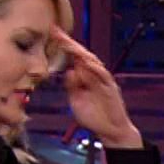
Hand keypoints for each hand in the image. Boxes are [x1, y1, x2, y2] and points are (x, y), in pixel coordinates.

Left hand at [50, 27, 140, 148]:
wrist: (109, 131)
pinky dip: (95, 69)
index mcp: (83, 77)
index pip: (73, 57)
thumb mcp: (76, 101)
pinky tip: (86, 63)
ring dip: (80, 53)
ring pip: (92, 62)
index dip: (64, 45)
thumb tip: (70, 71)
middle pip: (81, 55)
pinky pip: (103, 75)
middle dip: (69, 44)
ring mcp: (103, 80)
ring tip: (68, 45)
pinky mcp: (111, 88)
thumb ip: (72, 87)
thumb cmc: (93, 117)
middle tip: (57, 33)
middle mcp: (93, 75)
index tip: (53, 33)